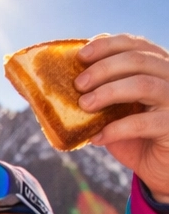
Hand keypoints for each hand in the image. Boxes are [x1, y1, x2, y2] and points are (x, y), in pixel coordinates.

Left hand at [77, 34, 168, 201]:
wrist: (160, 168)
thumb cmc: (133, 137)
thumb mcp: (114, 112)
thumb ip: (98, 95)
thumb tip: (55, 86)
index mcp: (156, 67)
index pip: (135, 45)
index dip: (107, 46)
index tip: (80, 55)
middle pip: (138, 60)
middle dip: (103, 68)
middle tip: (78, 85)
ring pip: (143, 85)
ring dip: (108, 92)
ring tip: (84, 105)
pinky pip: (144, 122)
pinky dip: (116, 129)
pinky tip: (97, 138)